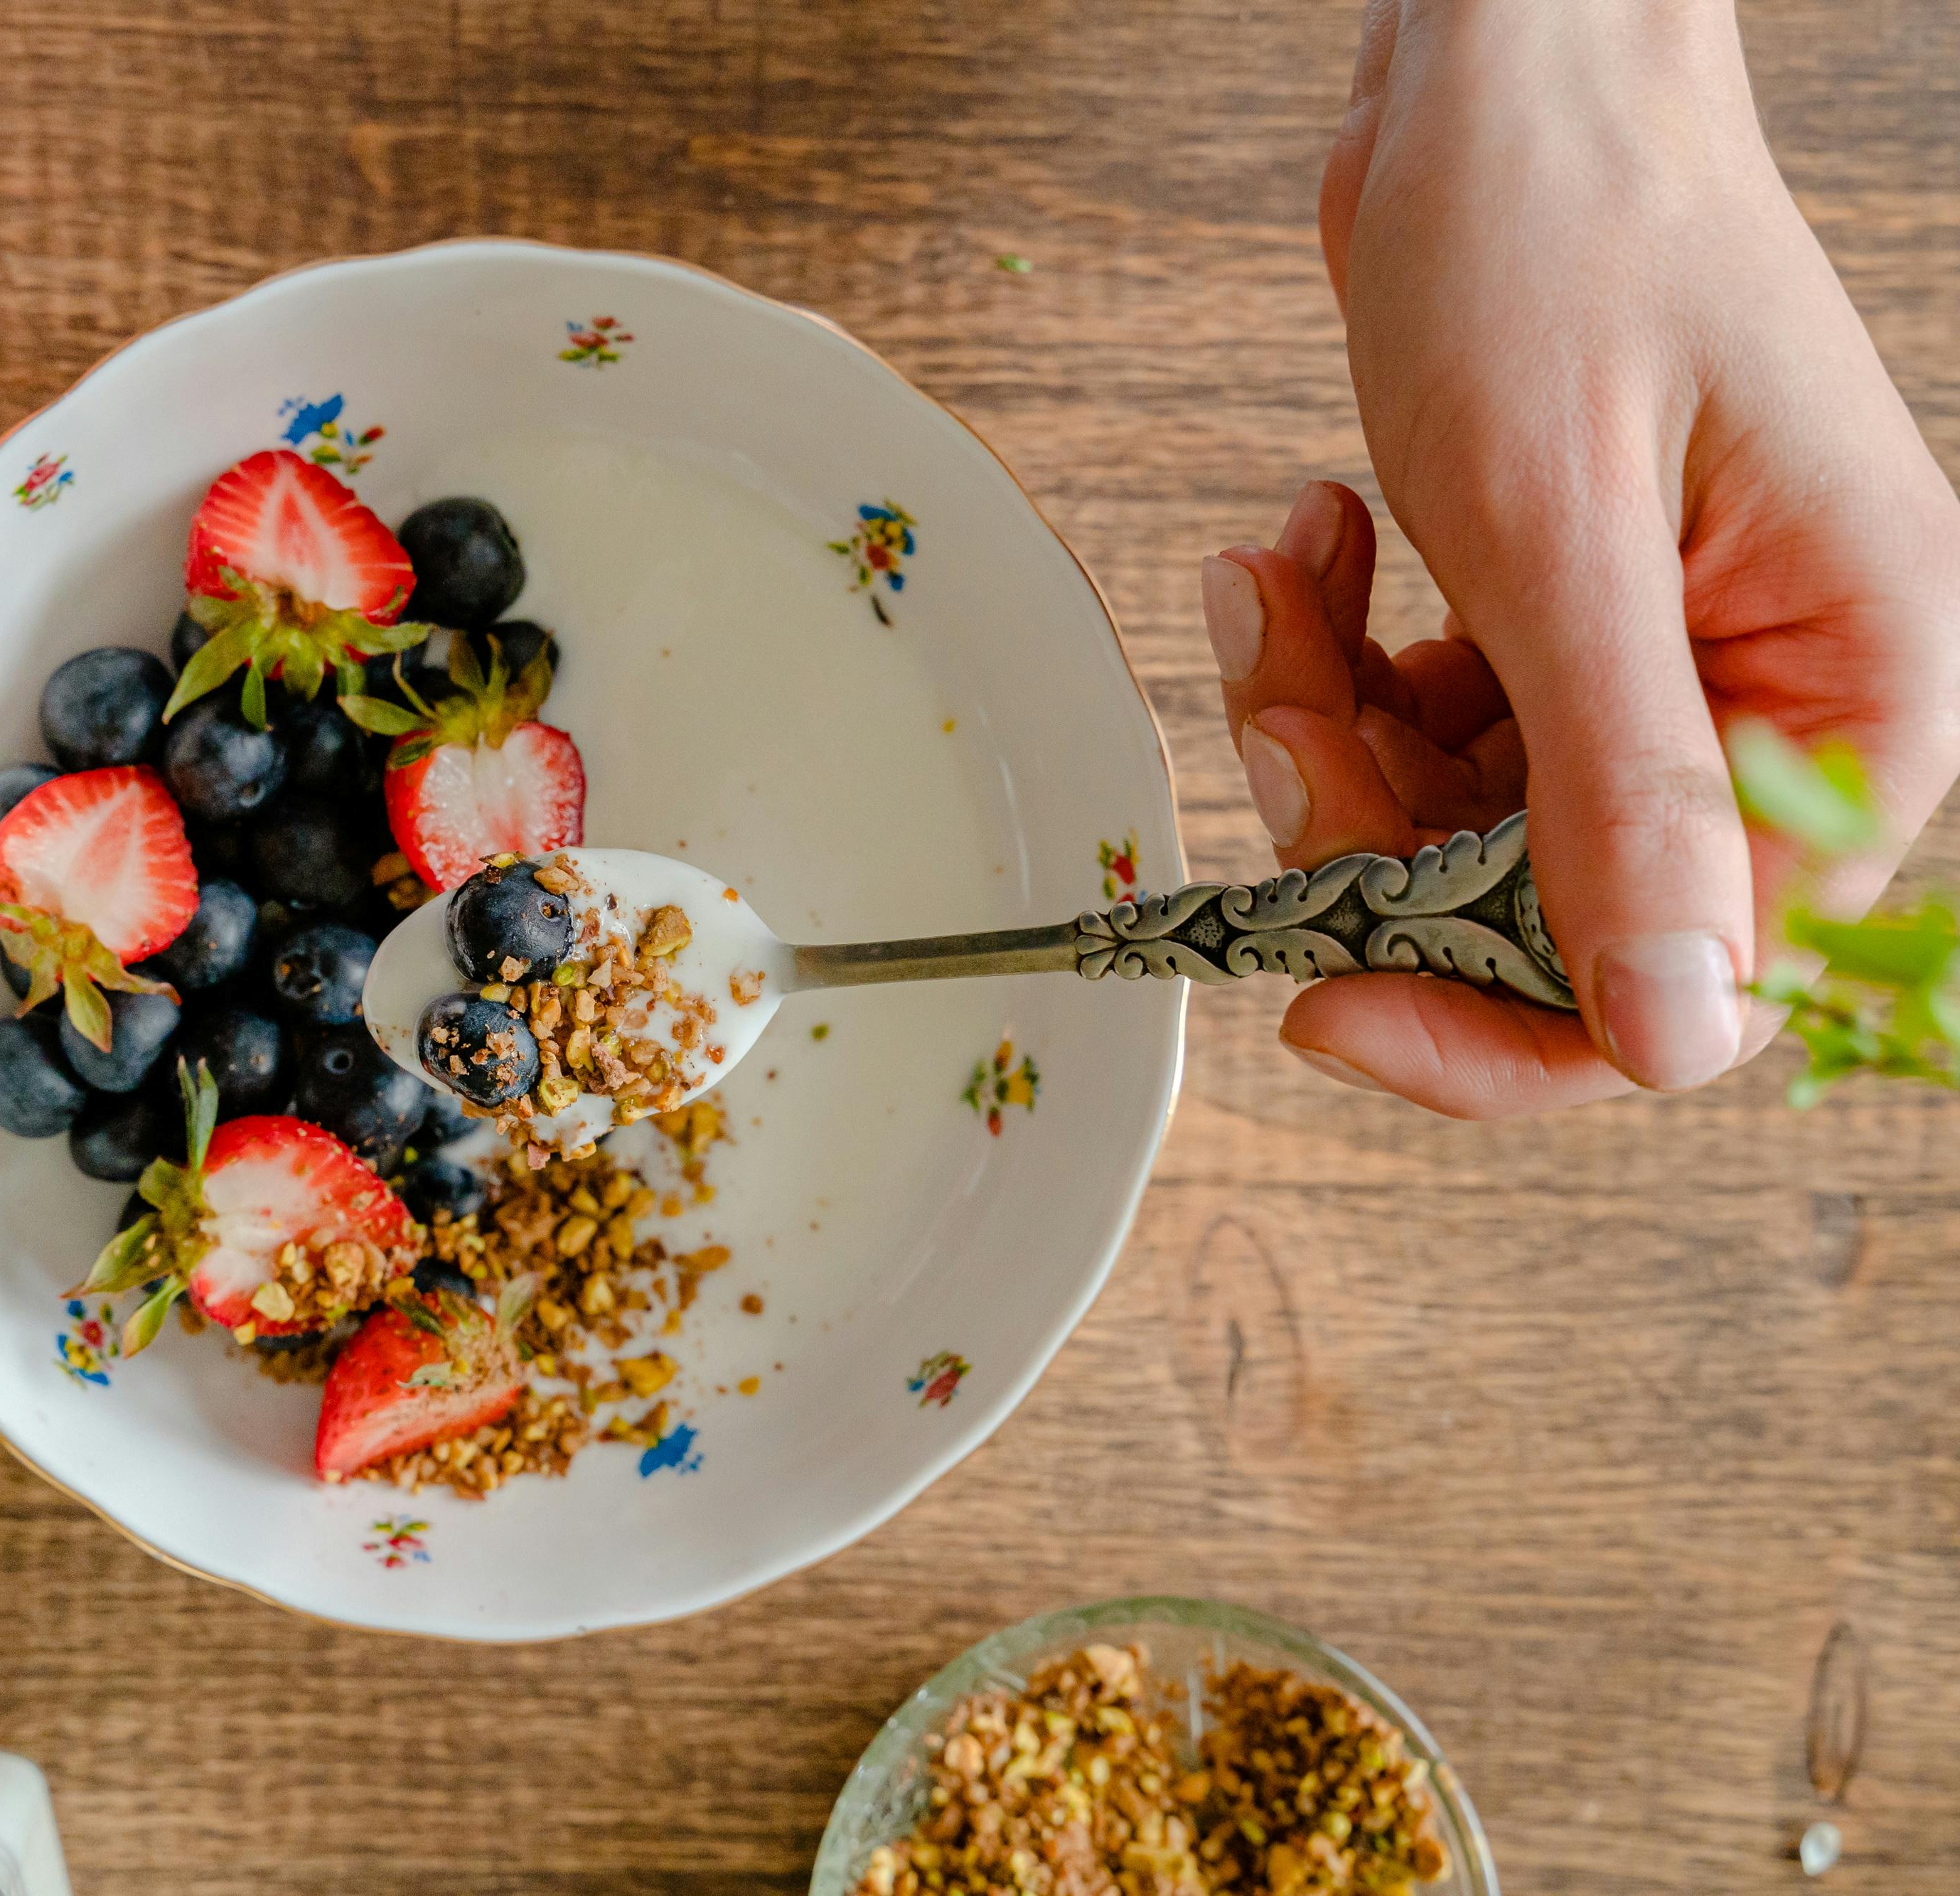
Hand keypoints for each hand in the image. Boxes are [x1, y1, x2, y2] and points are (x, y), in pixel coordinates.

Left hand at [1201, 0, 1959, 1117]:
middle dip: (1376, 832)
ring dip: (1332, 732)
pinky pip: (1435, 731)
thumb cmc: (1559, 241)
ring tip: (1282, 579)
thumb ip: (1623, 799)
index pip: (1699, 973)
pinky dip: (1342, 662)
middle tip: (1283, 702)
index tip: (1321, 996)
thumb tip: (1673, 1042)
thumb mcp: (1563, 535)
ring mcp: (1670, 662)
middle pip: (1549, 908)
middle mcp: (1783, 697)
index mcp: (1856, 691)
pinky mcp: (1570, 622)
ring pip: (1463, 827)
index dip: (1497, 1019)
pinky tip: (1308, 540)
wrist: (1502, 76)